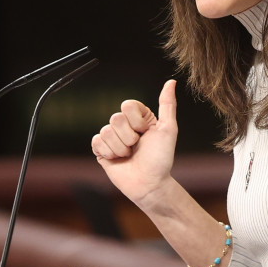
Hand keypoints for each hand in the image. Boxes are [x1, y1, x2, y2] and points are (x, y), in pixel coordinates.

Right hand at [91, 80, 178, 207]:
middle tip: (136, 147)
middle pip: (115, 118)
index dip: (136, 121)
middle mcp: (125, 125)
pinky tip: (118, 159)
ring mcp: (113, 137)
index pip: (127, 105)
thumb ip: (167, 104)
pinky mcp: (101, 150)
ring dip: (120, 148)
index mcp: (140, 117)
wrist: (149, 185)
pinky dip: (108, 152)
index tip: (145, 133)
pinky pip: (96, 142)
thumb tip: (171, 81)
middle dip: (128, 137)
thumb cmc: (161, 159)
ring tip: (129, 156)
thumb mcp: (168, 129)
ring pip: (106, 132)